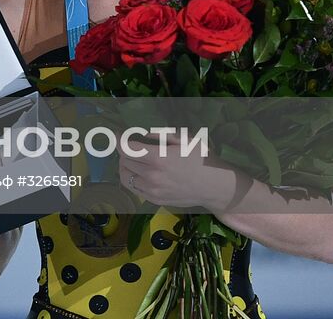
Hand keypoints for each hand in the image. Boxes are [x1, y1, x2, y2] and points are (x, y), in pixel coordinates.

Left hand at [117, 132, 237, 210]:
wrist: (214, 186)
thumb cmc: (200, 158)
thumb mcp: (183, 138)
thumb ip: (160, 133)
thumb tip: (140, 132)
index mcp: (158, 159)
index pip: (126, 148)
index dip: (118, 139)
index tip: (118, 133)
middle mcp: (152, 176)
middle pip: (124, 161)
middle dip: (123, 150)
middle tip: (130, 144)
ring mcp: (152, 191)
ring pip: (124, 176)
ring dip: (125, 165)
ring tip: (133, 159)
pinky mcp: (154, 200)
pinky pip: (133, 188)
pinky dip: (132, 178)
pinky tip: (140, 172)